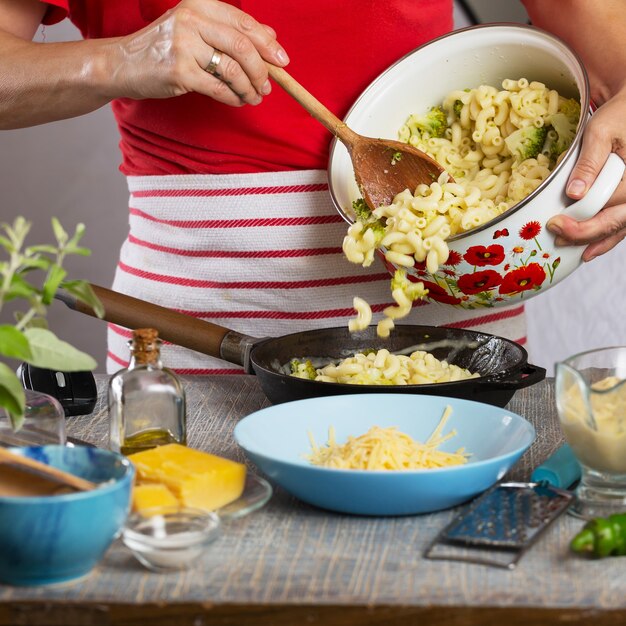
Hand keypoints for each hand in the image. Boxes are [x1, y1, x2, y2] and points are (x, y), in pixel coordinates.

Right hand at [109, 0, 288, 106]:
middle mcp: (192, 19)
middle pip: (243, 47)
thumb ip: (231, 30)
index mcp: (199, 4)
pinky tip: (237, 101)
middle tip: (267, 87)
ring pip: (234, 70)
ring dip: (249, 88)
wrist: (123, 63)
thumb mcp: (196, 29)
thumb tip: (270, 36)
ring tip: (253, 98)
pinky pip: (219, 88)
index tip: (282, 62)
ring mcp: (184, 45)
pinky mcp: (179, 71)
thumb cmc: (164, 47)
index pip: (244, 23)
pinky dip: (233, 98)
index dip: (268, 45)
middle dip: (262, 71)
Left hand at [547, 88, 625, 260]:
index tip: (555, 222)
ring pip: (620, 226)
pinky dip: (606, 238)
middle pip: (616, 221)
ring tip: (569, 247)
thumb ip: (589, 162)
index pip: (609, 203)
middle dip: (585, 233)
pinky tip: (589, 250)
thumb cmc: (618, 117)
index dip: (582, 218)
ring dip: (595, 240)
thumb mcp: (600, 132)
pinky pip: (622, 224)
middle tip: (557, 236)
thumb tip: (575, 192)